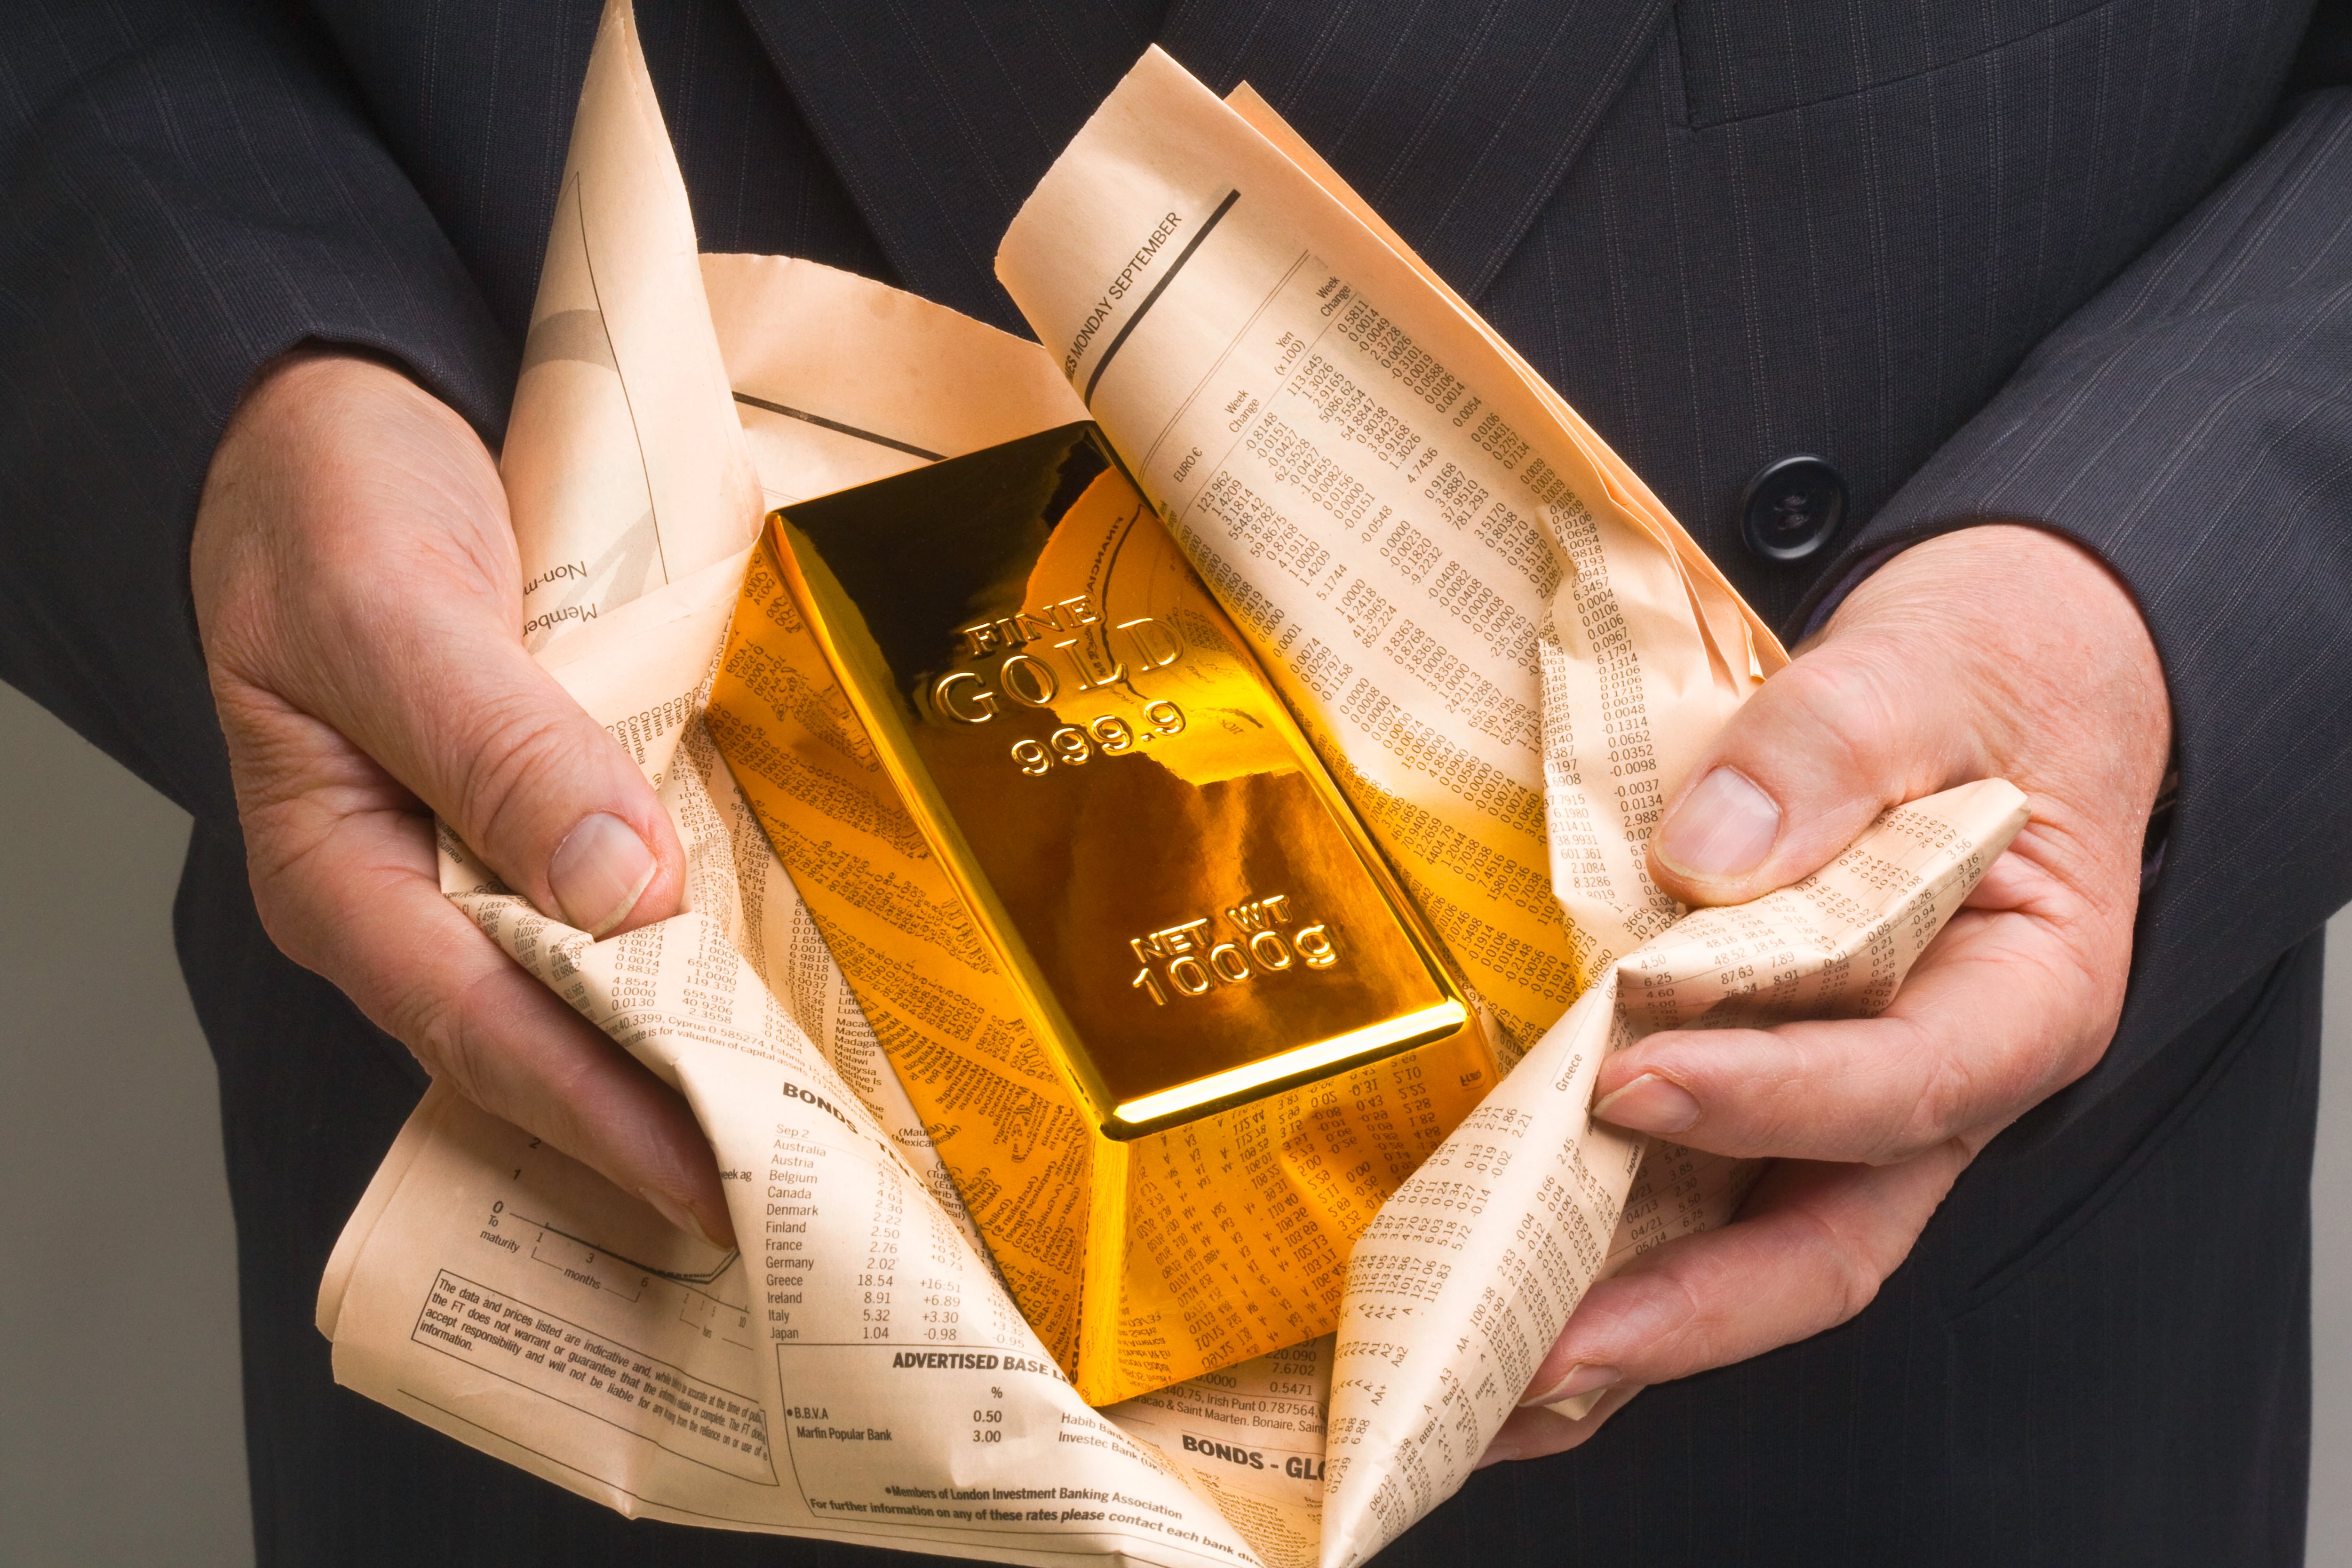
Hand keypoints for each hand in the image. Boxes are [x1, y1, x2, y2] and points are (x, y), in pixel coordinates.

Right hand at [191, 347, 731, 1246]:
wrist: (343, 414)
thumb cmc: (331, 504)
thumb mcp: (389, 610)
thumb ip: (493, 746)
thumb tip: (615, 891)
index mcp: (344, 872)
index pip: (487, 1027)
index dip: (603, 1114)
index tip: (713, 1183)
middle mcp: (418, 889)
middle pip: (546, 1036)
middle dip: (661, 1121)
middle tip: (789, 1195)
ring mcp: (486, 853)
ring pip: (592, 985)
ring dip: (690, 1056)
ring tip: (801, 1130)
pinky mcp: (547, 807)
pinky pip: (624, 904)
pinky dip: (695, 953)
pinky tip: (776, 990)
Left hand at [1486, 524, 2170, 1461]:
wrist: (1996, 669)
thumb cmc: (1990, 674)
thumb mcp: (1931, 668)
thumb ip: (1833, 746)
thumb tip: (1710, 852)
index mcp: (2021, 999)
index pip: (1905, 1086)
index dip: (1770, 1097)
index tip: (1632, 1083)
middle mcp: (1935, 1085)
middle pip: (1822, 1239)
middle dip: (1680, 1314)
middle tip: (1536, 1351)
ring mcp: (1841, 1104)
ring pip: (1746, 1249)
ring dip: (1623, 1323)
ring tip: (1487, 1381)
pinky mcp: (1761, 1088)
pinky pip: (1692, 1192)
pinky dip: (1605, 1247)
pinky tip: (1504, 1286)